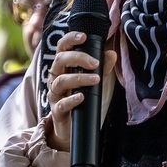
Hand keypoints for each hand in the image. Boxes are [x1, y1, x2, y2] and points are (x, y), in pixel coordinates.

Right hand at [45, 32, 116, 150]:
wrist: (70, 129)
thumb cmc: (80, 99)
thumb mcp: (93, 81)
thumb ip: (101, 67)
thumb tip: (111, 54)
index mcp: (63, 67)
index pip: (62, 48)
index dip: (70, 40)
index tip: (83, 37)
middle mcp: (56, 78)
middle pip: (59, 60)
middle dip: (77, 58)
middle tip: (95, 63)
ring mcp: (55, 94)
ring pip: (60, 81)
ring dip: (78, 78)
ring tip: (95, 79)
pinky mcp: (56, 111)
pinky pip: (60, 103)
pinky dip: (71, 99)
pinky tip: (81, 97)